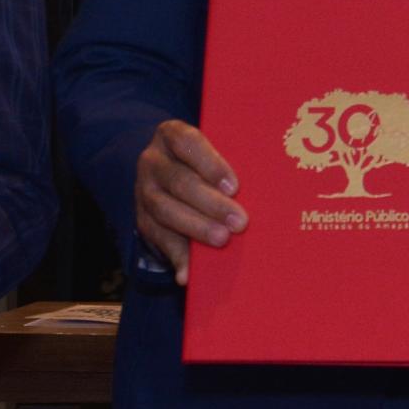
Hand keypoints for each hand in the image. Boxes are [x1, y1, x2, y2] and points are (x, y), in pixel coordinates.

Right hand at [135, 120, 246, 286]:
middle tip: (240, 222)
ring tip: (222, 239)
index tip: (235, 186)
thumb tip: (267, 182)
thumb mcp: (214, 148)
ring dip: (196, 228)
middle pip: (180, 181)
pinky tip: (188, 273)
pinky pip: (157, 239)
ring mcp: (143, 190)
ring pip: (165, 210)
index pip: (188, 142)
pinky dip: (176, 257)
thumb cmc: (205, 160)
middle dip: (211, 204)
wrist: (167, 171)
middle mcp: (153, 161)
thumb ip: (231, 159)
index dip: (211, 164)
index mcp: (172, 134)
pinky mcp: (141, 219)